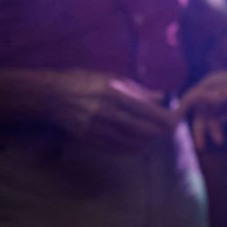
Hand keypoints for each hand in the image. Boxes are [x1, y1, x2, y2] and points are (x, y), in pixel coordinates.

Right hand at [49, 72, 180, 151]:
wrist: (50, 95)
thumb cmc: (84, 81)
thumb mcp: (112, 78)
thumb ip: (138, 90)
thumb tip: (162, 97)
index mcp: (113, 95)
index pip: (148, 112)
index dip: (166, 118)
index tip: (176, 119)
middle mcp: (105, 114)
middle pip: (143, 131)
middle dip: (160, 132)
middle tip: (169, 129)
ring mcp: (96, 129)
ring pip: (132, 143)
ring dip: (148, 141)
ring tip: (154, 134)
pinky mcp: (89, 140)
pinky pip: (117, 149)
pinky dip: (132, 147)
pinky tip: (138, 142)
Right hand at [179, 60, 226, 147]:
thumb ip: (222, 95)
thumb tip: (207, 98)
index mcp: (210, 83)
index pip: (191, 98)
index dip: (181, 110)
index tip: (174, 124)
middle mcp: (212, 91)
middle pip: (199, 111)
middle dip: (198, 128)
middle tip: (197, 145)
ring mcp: (221, 99)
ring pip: (209, 118)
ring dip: (210, 130)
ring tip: (216, 143)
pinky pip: (219, 119)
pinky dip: (218, 128)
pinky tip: (219, 139)